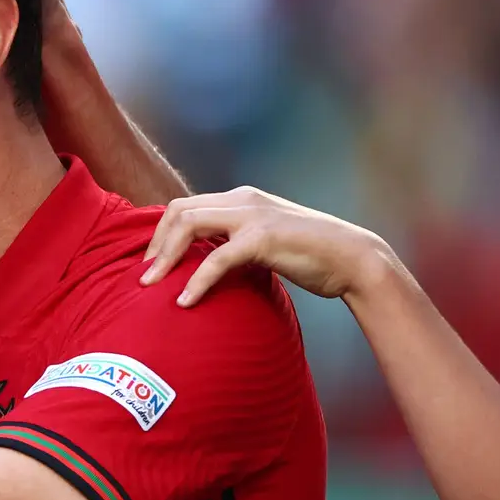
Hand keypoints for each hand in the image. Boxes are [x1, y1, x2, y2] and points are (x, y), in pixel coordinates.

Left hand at [141, 187, 399, 306]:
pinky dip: (195, 281)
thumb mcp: (265, 241)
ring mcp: (253, 216)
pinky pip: (216, 259)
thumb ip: (236, 241)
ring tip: (151, 285)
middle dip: (155, 243)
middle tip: (144, 275)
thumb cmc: (310, 255)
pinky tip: (185, 301)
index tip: (151, 262)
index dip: (161, 232)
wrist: (355, 259)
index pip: (185, 205)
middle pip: (178, 209)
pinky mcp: (263, 239)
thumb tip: (204, 260)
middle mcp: (243, 199)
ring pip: (189, 224)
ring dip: (164, 256)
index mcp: (241, 198)